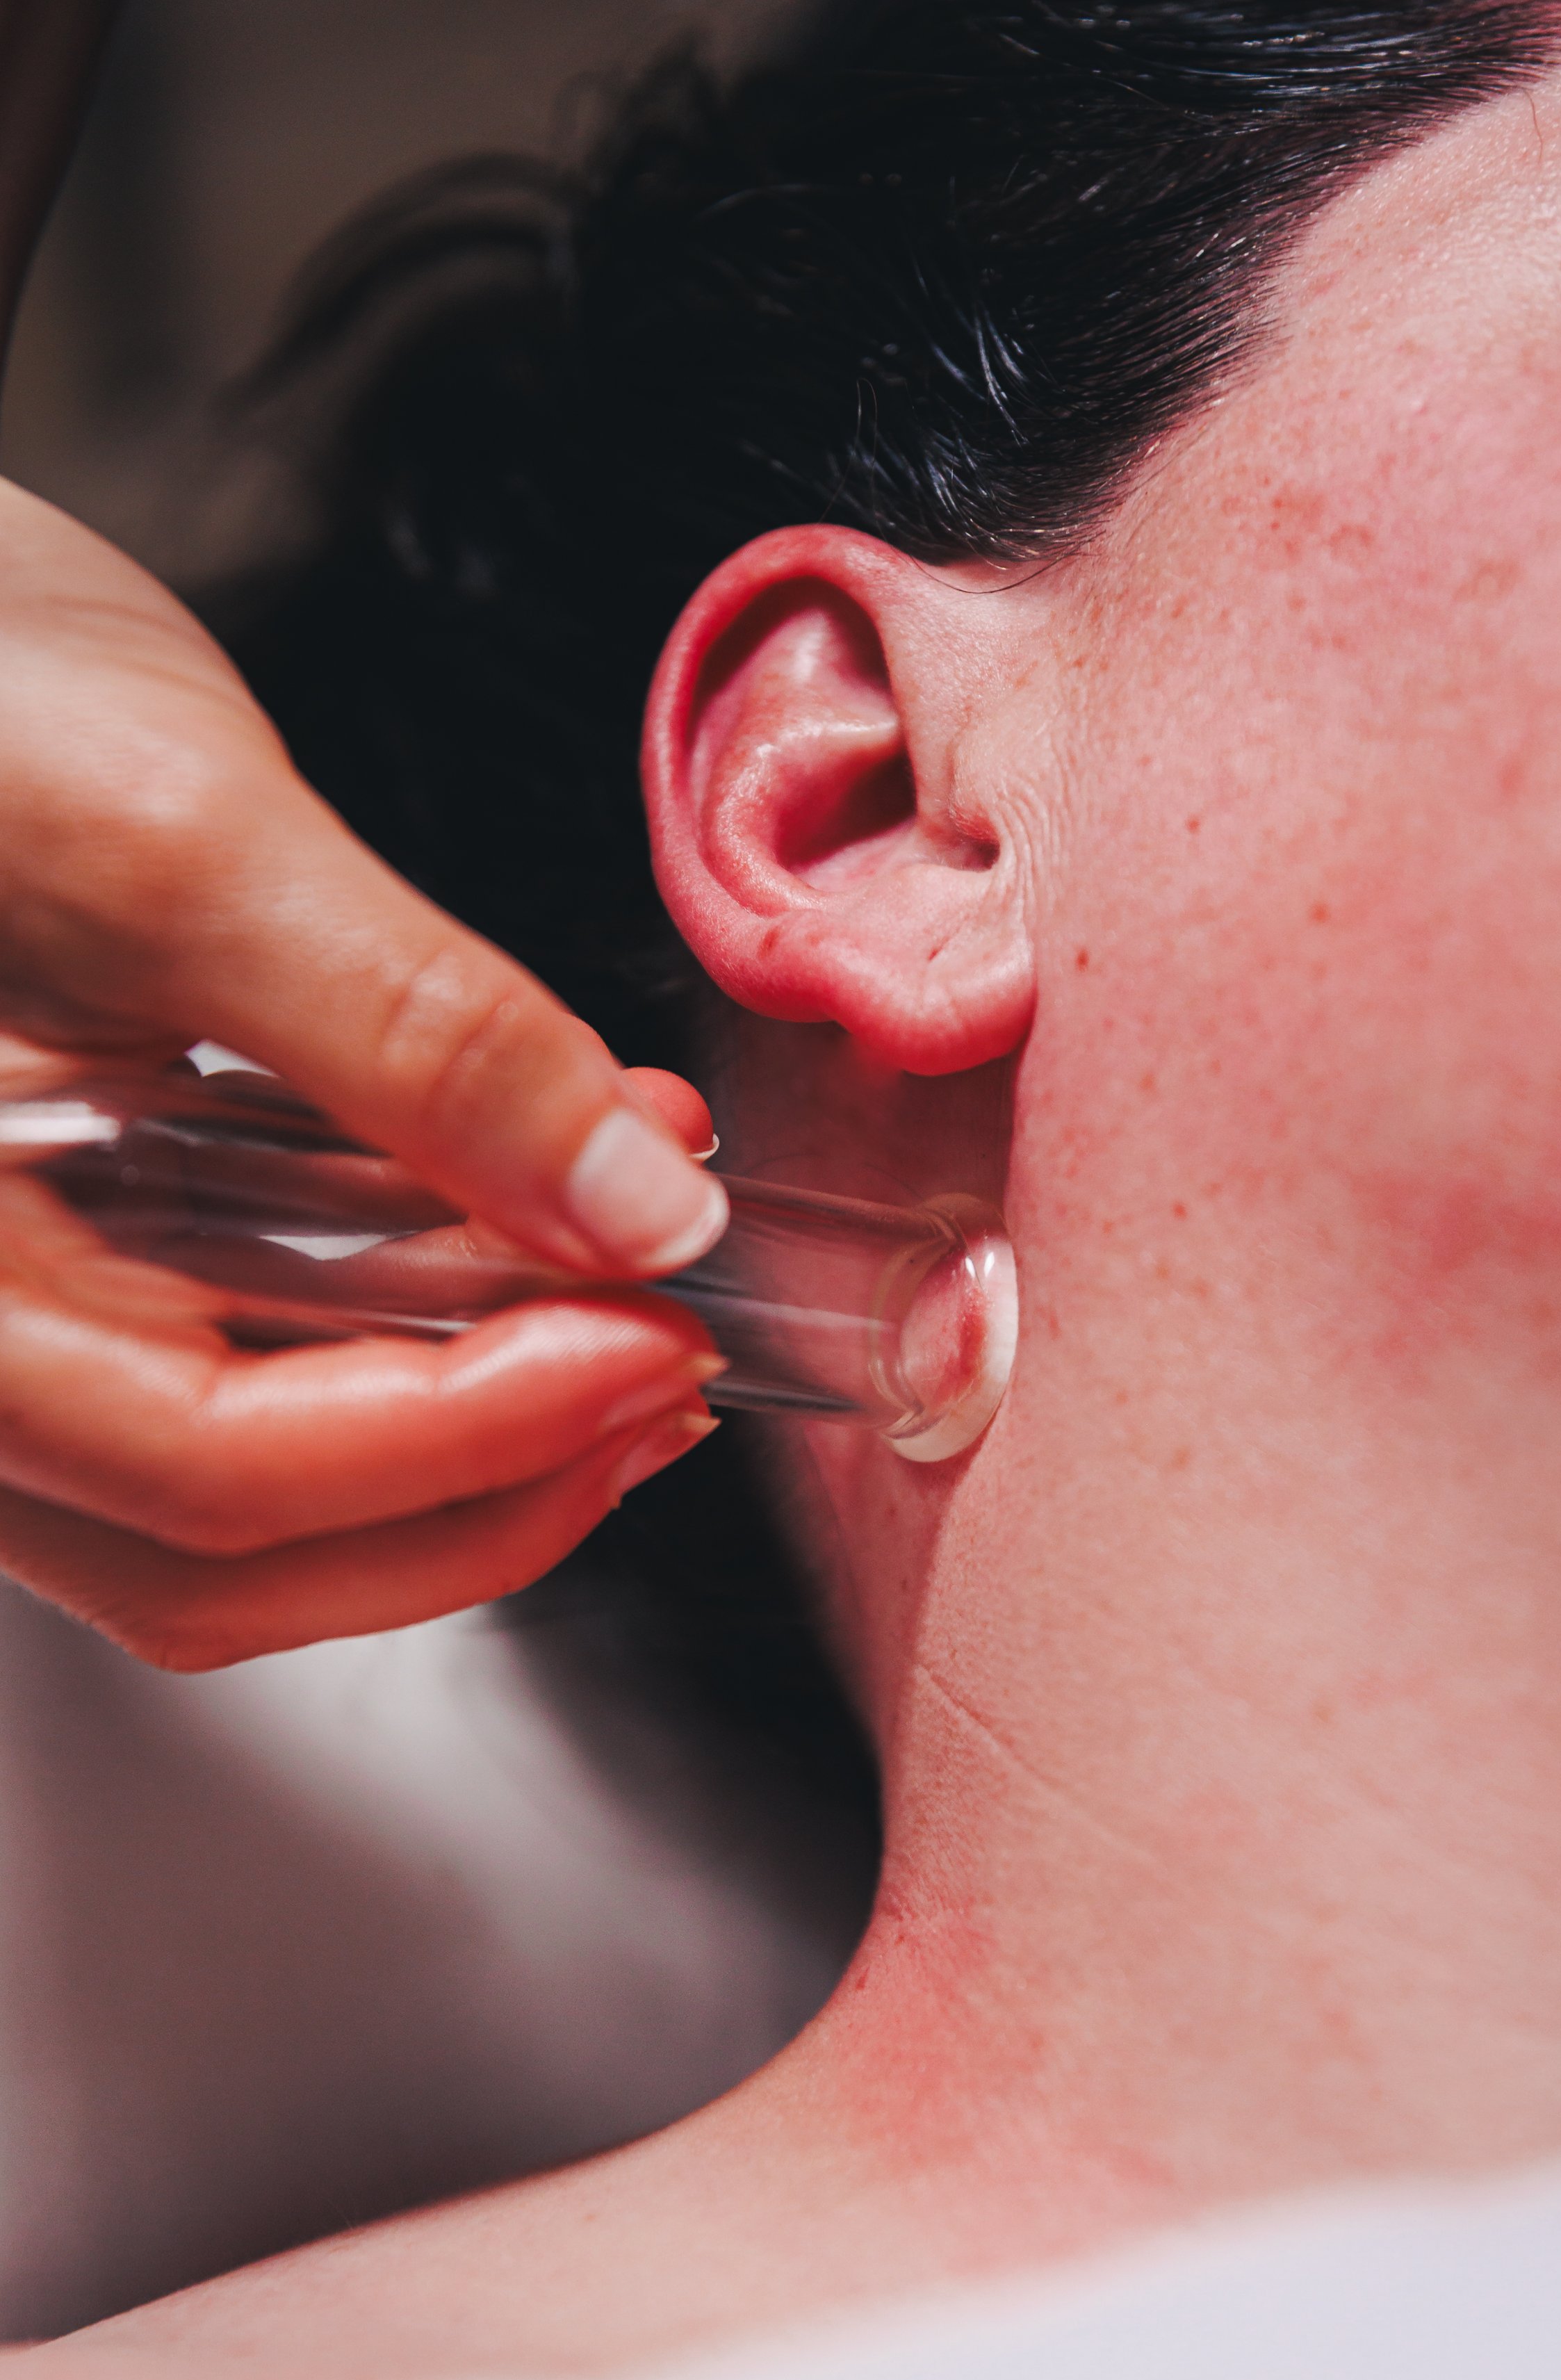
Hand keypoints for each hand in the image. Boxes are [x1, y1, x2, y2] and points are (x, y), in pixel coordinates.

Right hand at [0, 479, 727, 1665]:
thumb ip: (412, 1036)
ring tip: (641, 1279)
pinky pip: (238, 1361)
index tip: (659, 1344)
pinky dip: (407, 1319)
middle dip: (487, 1475)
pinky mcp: (70, 1253)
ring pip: (240, 1486)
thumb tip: (639, 1209)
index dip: (467, 1439)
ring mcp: (5, 1309)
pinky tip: (540, 1213)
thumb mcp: (177, 835)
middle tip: (675, 1363)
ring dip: (472, 1413)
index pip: (205, 1466)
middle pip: (225, 1543)